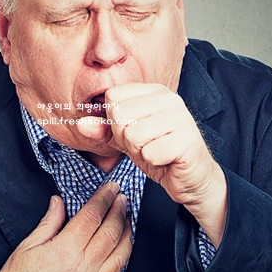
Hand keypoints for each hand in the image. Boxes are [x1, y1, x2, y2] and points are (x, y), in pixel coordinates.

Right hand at [0, 182, 132, 271]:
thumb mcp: (27, 246)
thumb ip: (48, 222)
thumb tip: (59, 202)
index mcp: (65, 251)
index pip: (93, 216)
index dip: (104, 198)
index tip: (111, 188)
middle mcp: (82, 268)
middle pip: (111, 232)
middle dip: (120, 211)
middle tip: (122, 198)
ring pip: (121, 255)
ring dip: (128, 234)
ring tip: (127, 220)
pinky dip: (122, 259)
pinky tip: (121, 249)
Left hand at [77, 83, 227, 245]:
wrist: (191, 179)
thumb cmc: (160, 154)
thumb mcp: (125, 140)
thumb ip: (103, 130)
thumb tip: (80, 124)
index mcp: (154, 92)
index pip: (113, 97)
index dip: (114, 122)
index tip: (133, 131)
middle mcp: (170, 99)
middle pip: (120, 115)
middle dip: (126, 139)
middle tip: (146, 146)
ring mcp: (181, 118)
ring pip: (133, 134)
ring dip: (140, 152)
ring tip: (155, 152)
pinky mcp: (187, 140)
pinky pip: (150, 152)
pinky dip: (153, 162)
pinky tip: (165, 160)